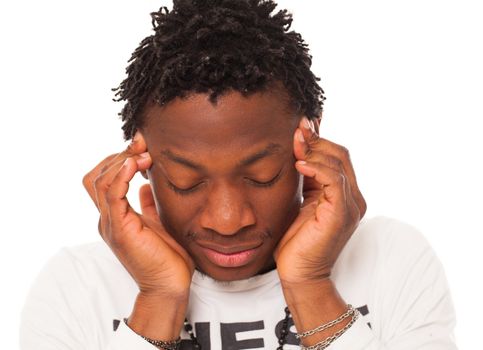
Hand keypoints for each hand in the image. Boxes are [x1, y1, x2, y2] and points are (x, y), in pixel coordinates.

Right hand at [82, 133, 194, 297]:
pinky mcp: (120, 230)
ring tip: (144, 153)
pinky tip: (135, 164)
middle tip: (142, 144)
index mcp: (116, 217)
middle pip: (97, 176)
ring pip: (100, 181)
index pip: (104, 179)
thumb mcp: (157, 223)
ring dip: (122, 161)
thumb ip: (148, 205)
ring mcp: (111, 224)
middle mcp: (108, 219)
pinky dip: (121, 176)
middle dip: (119, 155)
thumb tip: (145, 186)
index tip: (143, 148)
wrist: (169, 286)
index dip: (119, 160)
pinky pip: (112, 195)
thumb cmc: (167, 257)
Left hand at [274, 117, 366, 283]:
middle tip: (296, 129)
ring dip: (315, 150)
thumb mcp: (302, 200)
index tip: (299, 126)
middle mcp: (354, 198)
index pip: (338, 157)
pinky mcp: (342, 214)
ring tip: (294, 143)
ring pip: (339, 164)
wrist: (298, 272)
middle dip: (317, 140)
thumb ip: (307, 177)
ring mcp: (351, 206)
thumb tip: (301, 148)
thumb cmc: (296, 239)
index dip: (319, 140)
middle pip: (341, 155)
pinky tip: (299, 164)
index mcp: (345, 194)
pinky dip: (318, 168)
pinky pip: (334, 182)